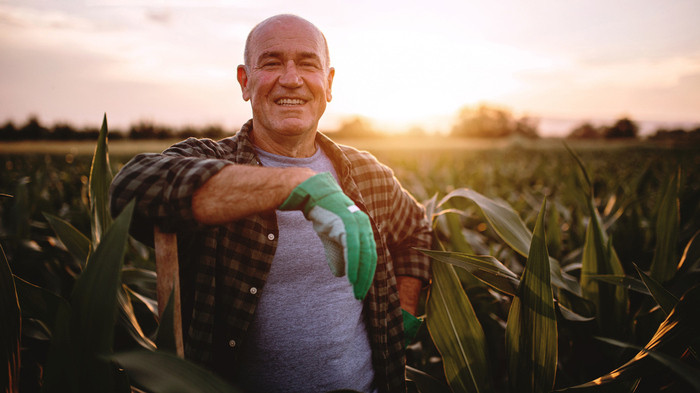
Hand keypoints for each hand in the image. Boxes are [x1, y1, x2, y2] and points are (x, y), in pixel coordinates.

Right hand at [279, 172, 376, 298]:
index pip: (370, 255)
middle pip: (370, 257)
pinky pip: (353, 248)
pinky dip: (353, 264)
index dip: (367, 273)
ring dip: (361, 275)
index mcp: (364, 228)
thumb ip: (338, 255)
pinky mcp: (347, 223)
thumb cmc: (323, 215)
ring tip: (356, 290)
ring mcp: (357, 224)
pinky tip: (351, 277)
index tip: (361, 288)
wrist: (313, 195)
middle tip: (359, 294)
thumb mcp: (332, 239)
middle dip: (366, 278)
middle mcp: (364, 226)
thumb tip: (341, 274)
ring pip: (363, 255)